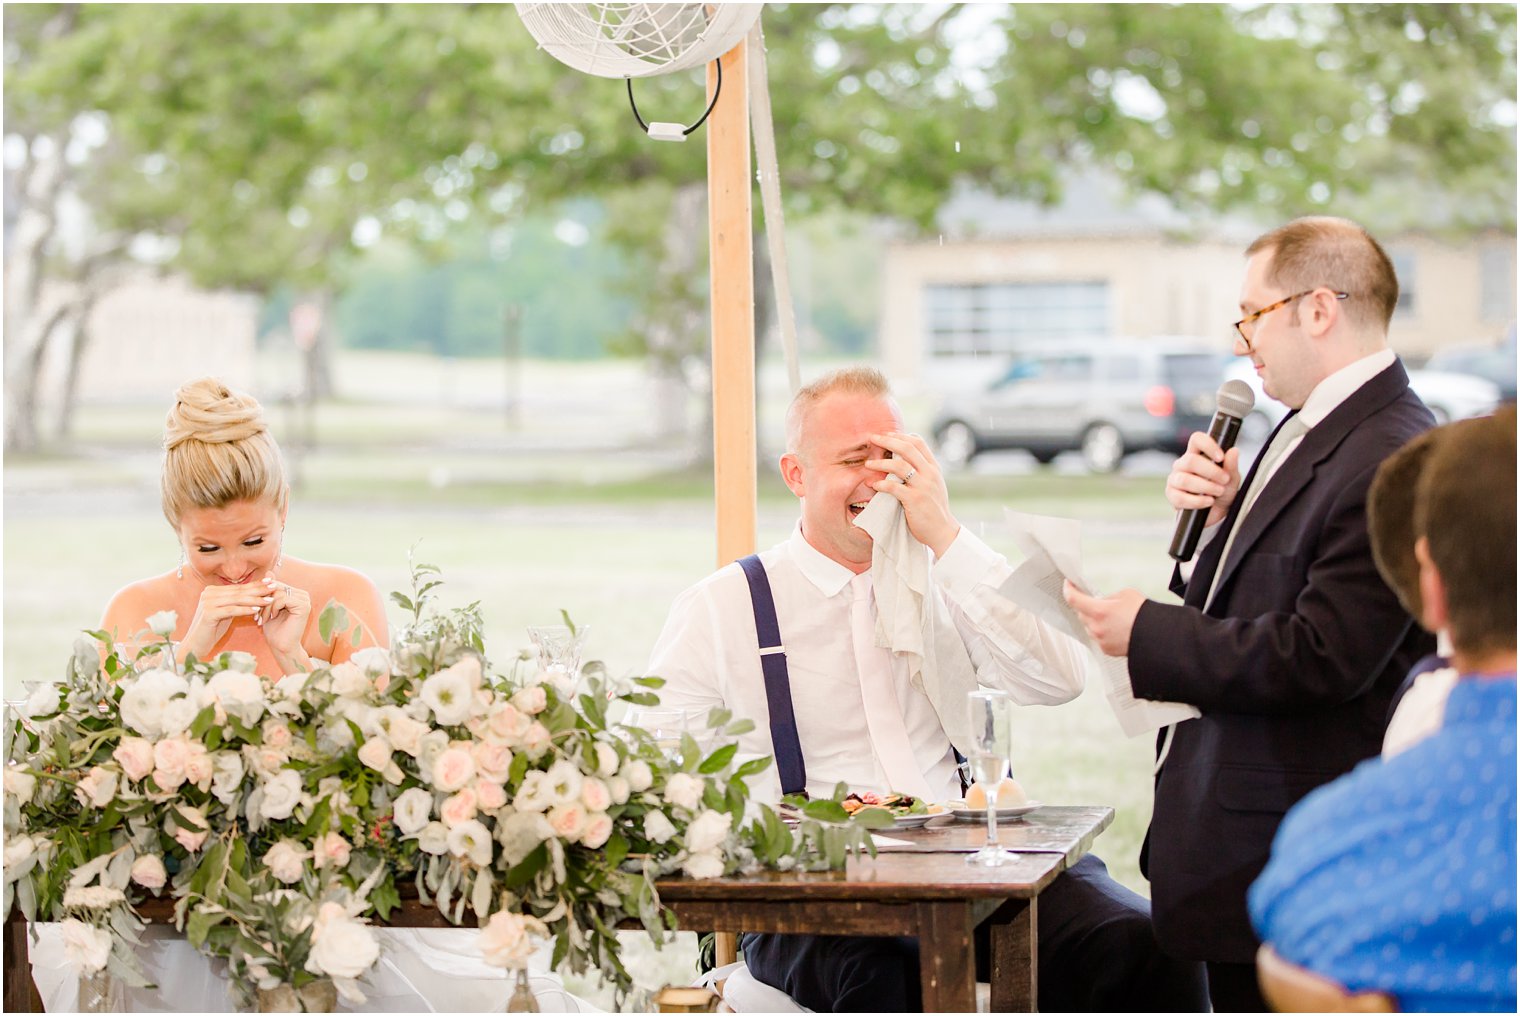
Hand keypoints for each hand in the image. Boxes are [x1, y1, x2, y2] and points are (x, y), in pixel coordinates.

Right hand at [181, 581, 273, 661]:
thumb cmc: (213, 629)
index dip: (256, 584)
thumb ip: (237, 602)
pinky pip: (231, 610)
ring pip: (237, 599)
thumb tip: (257, 593)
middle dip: (259, 589)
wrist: (196, 644)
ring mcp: (207, 602)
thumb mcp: (227, 612)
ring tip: (270, 599)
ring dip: (256, 599)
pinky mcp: (208, 613)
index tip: (272, 581)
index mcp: (213, 591)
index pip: (239, 587)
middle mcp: (209, 593)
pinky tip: (257, 609)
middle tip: (275, 586)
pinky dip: (245, 610)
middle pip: (239, 591)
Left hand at [258, 574, 311, 668]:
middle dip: (263, 600)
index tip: (255, 609)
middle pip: (276, 586)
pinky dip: (272, 608)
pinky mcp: (304, 606)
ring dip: (265, 606)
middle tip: (256, 614)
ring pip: (277, 592)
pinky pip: (282, 598)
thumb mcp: (268, 607)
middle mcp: (303, 595)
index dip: (262, 595)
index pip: (275, 584)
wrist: (281, 647)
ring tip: (262, 618)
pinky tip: (271, 618)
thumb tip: (269, 572)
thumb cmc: (274, 629)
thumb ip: (270, 590)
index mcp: (296, 593)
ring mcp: (305, 600)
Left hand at [866, 431, 960, 556]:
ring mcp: (923, 486)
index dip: (900, 435)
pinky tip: (873, 485)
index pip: (918, 442)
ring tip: (868, 464)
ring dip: (880, 463)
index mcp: (934, 468)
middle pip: (907, 448)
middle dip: (887, 440)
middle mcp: (930, 473)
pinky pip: (894, 487)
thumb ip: (922, 471)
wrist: (942, 530)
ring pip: (899, 465)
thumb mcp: (933, 484)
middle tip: (872, 438)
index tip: (886, 434)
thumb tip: (903, 459)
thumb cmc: (934, 508)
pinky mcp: (915, 500)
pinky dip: (881, 484)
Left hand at [1062, 581, 1145, 656]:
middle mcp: (1096, 627)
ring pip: (1089, 627)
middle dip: (1085, 606)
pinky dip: (1102, 632)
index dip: (1068, 590)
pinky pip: (1098, 638)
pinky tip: (1115, 628)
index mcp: (1099, 611)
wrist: (1157, 636)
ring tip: (1112, 617)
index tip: (1068, 585)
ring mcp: (1100, 640)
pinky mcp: (1106, 649)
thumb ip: (1108, 597)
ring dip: (1094, 620)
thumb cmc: (1144, 616)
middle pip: (1080, 614)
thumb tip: (1103, 601)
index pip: (1073, 599)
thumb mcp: (1125, 594)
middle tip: (1097, 603)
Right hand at [1166, 430, 1241, 526]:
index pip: (1196, 440)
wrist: (1216, 513)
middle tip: (1224, 480)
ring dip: (1205, 486)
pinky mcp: (1172, 496)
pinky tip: (1208, 501)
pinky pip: (1180, 497)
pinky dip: (1197, 501)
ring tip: (1218, 492)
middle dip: (1211, 471)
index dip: (1208, 445)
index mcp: (1197, 454)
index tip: (1220, 457)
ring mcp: (1175, 480)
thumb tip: (1233, 451)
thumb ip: (1231, 465)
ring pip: (1185, 479)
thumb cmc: (1222, 492)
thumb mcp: (1232, 479)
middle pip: (1190, 460)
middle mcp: (1183, 465)